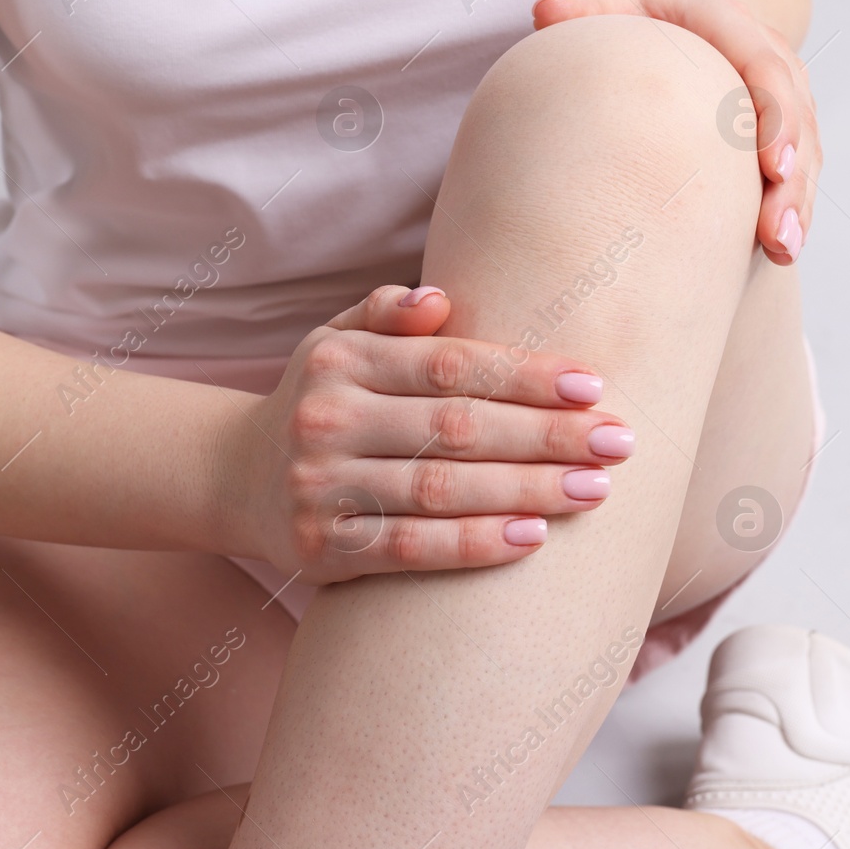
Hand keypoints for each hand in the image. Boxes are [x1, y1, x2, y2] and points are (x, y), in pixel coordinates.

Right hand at [221, 285, 631, 582]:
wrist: (231, 477)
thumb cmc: (319, 400)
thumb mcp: (336, 342)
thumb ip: (387, 315)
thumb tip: (439, 299)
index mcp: (342, 361)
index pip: (451, 365)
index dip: (525, 376)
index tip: (593, 386)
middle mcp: (327, 420)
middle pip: (457, 428)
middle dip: (546, 436)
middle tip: (618, 443)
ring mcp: (319, 487)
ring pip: (441, 491)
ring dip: (526, 491)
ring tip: (595, 491)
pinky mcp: (320, 549)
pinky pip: (410, 549)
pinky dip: (475, 545)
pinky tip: (534, 537)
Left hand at [534, 0, 819, 264]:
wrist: (696, 14)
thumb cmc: (651, 17)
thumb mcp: (622, 5)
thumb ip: (586, 10)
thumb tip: (543, 10)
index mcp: (733, 22)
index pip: (766, 67)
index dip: (775, 115)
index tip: (770, 164)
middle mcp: (771, 56)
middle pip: (796, 119)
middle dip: (792, 177)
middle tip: (775, 229)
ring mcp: (786, 96)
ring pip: (806, 150)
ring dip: (797, 202)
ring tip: (782, 249)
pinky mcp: (787, 128)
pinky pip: (799, 169)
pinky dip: (793, 209)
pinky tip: (780, 251)